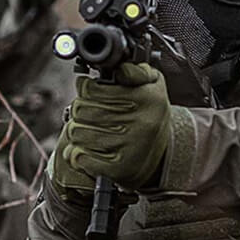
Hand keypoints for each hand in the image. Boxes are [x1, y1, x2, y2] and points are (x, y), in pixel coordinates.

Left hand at [55, 62, 170, 194]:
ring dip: (77, 131)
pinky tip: (87, 150)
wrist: (164, 155)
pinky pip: (79, 157)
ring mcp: (129, 148)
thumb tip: (120, 69)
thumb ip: (137, 71)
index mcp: (148, 99)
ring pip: (77, 132)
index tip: (88, 91)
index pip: (93, 89)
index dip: (85, 88)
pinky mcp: (117, 170)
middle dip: (79, 110)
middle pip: (80, 110)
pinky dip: (76, 154)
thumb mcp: (153, 85)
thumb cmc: (150, 115)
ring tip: (90, 131)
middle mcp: (140, 124)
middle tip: (89, 113)